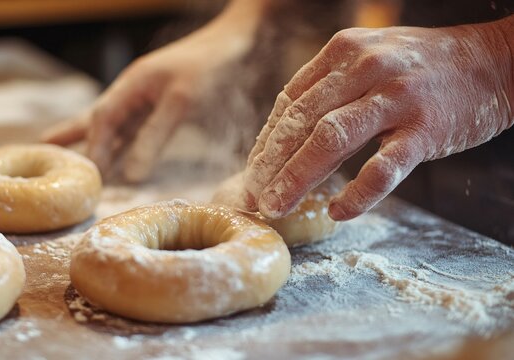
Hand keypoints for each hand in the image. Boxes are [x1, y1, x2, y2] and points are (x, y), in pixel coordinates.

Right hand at [43, 1, 266, 181]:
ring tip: (72, 158)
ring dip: (97, 142)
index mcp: (133, 84)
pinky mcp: (165, 104)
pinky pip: (136, 128)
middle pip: (98, 118)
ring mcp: (149, 97)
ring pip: (115, 124)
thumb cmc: (211, 67)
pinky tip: (119, 154)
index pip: (103, 119)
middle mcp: (135, 90)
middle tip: (43, 151)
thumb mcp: (183, 101)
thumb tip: (130, 174)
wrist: (239, 41)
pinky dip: (124, 143)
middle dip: (73, 135)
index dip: (92, 147)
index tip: (84, 175)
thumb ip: (155, 136)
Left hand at [244, 19, 512, 219]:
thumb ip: (330, 87)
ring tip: (277, 206)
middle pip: (301, 122)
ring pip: (330, 141)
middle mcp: (365, 68)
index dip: (267, 141)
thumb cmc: (423, 66)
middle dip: (271, 164)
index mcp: (344, 51)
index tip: (254, 171)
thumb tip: (287, 133)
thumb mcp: (370, 57)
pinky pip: (383, 168)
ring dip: (297, 178)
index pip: (290, 102)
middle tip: (254, 195)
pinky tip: (338, 211)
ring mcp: (396, 98)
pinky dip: (357, 193)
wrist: (496, 61)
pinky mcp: (425, 130)